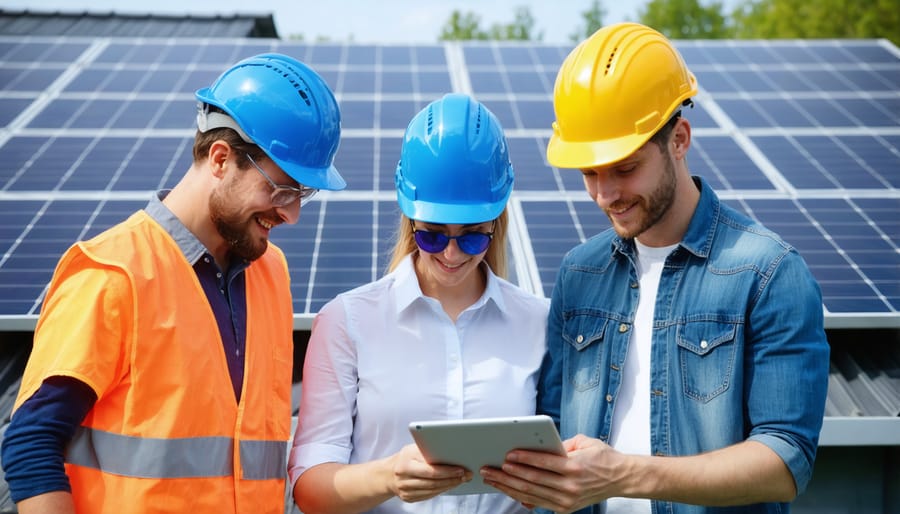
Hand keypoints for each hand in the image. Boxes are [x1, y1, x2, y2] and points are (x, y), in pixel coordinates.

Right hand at [388, 443, 471, 502]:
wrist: (388, 473)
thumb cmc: (405, 457)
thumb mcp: (413, 449)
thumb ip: (428, 450)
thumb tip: (451, 452)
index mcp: (405, 463)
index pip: (430, 470)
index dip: (447, 471)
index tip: (461, 468)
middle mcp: (404, 479)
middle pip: (433, 482)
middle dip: (452, 479)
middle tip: (466, 475)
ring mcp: (405, 491)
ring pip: (432, 491)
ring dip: (449, 485)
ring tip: (461, 480)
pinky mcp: (409, 498)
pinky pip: (429, 496)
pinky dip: (441, 490)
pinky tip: (450, 485)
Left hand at [480, 434, 626, 513]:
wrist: (621, 478)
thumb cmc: (602, 457)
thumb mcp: (583, 443)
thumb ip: (560, 444)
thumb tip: (536, 445)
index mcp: (575, 467)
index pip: (544, 463)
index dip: (524, 459)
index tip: (507, 454)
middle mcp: (570, 486)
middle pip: (532, 480)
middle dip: (507, 474)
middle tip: (489, 468)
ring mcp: (567, 500)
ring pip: (531, 493)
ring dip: (508, 486)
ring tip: (492, 478)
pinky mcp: (565, 509)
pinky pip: (537, 502)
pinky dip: (520, 496)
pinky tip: (507, 489)